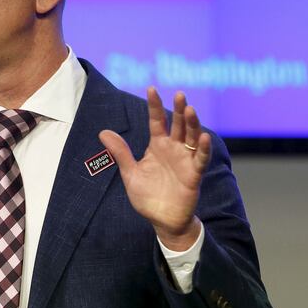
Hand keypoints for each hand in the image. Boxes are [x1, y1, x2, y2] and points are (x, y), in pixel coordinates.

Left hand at [99, 88, 210, 250]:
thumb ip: (120, 153)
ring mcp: (185, 160)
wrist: (161, 219)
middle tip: (180, 94)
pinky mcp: (193, 174)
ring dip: (192, 124)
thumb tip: (103, 132)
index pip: (157, 121)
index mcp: (157, 146)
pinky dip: (203, 148)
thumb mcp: (130, 173)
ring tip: (190, 109)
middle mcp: (173, 149)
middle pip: (178, 125)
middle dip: (179, 109)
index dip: (154, 105)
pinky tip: (204, 136)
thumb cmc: (147, 195)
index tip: (151, 88)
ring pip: (191, 137)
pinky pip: (200, 158)